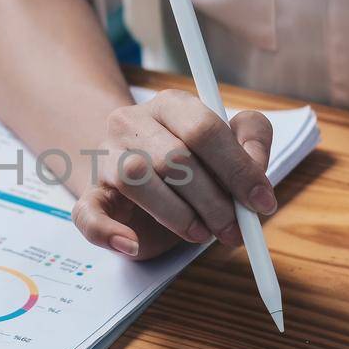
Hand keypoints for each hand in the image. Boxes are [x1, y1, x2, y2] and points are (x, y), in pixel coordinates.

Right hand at [71, 90, 274, 260]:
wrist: (137, 179)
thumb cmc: (190, 165)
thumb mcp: (226, 149)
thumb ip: (251, 144)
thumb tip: (256, 170)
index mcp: (171, 104)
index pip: (205, 129)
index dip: (237, 169)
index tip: (261, 203)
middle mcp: (131, 122)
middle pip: (174, 158)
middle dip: (212, 201)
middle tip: (233, 229)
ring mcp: (105, 157)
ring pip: (134, 178)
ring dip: (176, 215)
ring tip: (199, 233)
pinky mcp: (89, 194)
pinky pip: (87, 213)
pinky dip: (109, 233)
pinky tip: (132, 244)